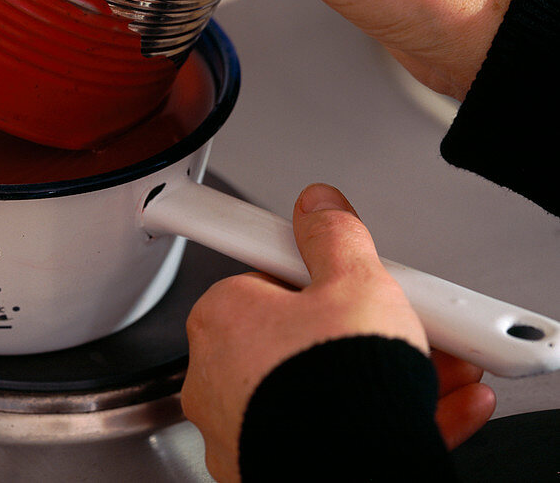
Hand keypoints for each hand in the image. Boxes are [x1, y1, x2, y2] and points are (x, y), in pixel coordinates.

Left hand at [182, 183, 494, 482]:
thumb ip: (335, 239)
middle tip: (405, 324)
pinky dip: (383, 416)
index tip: (350, 278)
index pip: (270, 277)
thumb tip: (319, 206)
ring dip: (384, 372)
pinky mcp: (274, 466)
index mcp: (222, 318)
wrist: (353, 471)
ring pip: (322, 386)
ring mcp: (243, 427)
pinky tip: (441, 406)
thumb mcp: (354, 286)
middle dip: (364, 329)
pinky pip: (334, 430)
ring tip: (439, 365)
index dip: (324, 276)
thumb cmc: (335, 385)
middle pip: (303, 336)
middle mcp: (219, 376)